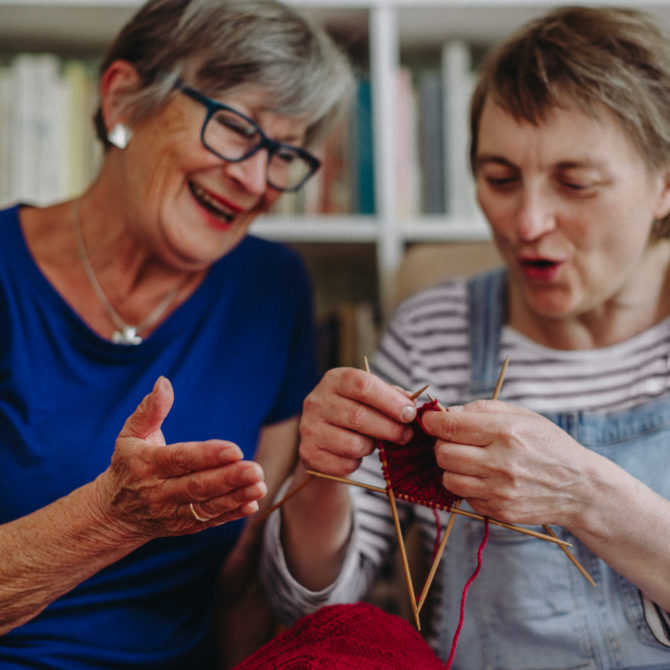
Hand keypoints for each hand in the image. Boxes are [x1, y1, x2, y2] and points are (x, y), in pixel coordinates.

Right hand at [95, 377, 266, 537]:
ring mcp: (171, 513)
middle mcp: (158, 492)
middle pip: (197, 486)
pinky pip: (209, 521)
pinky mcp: (182, 527)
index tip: (235, 450)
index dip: (208, 455)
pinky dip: (231, 515)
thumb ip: (151, 410)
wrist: (114, 513)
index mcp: (147, 465)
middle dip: (229, 478)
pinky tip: (251, 504)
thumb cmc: (129, 463)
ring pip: (206, 506)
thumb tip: (164, 382)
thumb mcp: (131, 434)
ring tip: (260, 486)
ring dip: (236, 497)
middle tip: (255, 470)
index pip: (180, 459)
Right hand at [298, 367, 417, 476]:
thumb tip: (412, 405)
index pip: (362, 385)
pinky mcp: (308, 453)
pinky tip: (356, 454)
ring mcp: (308, 428)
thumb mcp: (371, 396)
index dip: (390, 400)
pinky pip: (345, 464)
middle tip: (406, 435)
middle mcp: (316, 401)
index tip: (410, 414)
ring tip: (374, 443)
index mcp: (334, 379)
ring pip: (353, 444)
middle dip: (390, 428)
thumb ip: (392, 396)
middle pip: (359, 416)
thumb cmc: (355, 410)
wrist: (325, 437)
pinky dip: (357, 463)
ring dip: (372, 447)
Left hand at [421, 400, 591, 526]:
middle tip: (452, 441)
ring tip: (467, 461)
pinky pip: (465, 498)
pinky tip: (485, 479)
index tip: (429, 421)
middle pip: (443, 454)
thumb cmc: (548, 445)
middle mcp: (502, 462)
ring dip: (451, 468)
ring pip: (448, 479)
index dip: (432, 422)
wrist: (581, 488)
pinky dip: (468, 487)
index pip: (450, 426)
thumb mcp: (522, 416)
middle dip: (441, 445)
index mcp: (506, 431)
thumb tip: (445, 412)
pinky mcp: (500, 511)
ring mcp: (500, 490)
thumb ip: (482, 409)